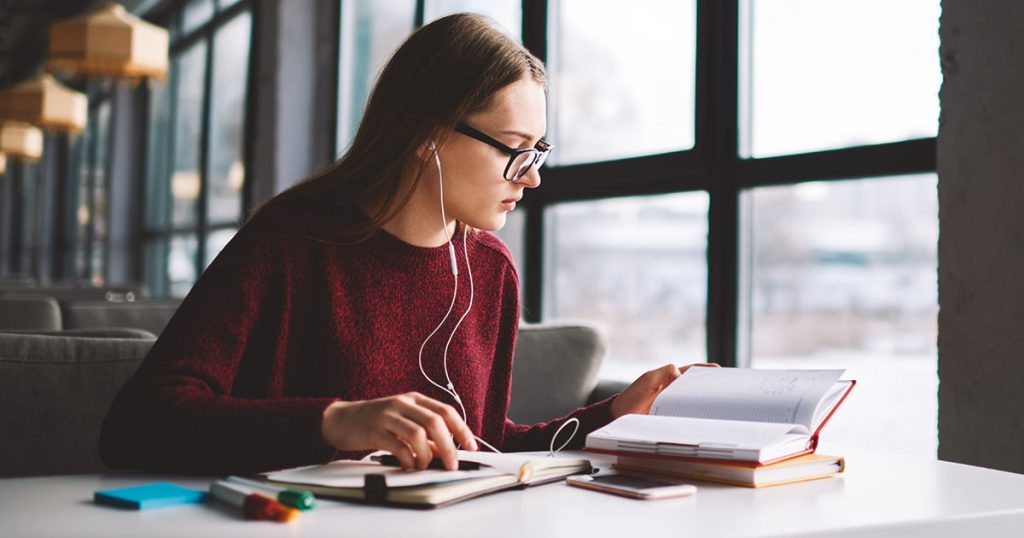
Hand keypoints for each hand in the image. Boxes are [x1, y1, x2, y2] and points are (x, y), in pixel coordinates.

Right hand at [321, 392, 477, 470]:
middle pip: (435, 422)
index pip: (446, 411)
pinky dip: (408, 459)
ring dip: (427, 455)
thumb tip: (445, 453)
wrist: (342, 419)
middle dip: (448, 446)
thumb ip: (425, 434)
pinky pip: (398, 446)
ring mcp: (388, 416)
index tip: (471, 447)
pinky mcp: (375, 431)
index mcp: (414, 399)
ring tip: (424, 466)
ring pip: (418, 434)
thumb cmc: (376, 421)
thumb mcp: (403, 422)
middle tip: (452, 464)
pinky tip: (408, 465)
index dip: (462, 430)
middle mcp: (403, 404)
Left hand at [609, 363, 719, 419]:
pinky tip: (705, 420)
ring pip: (695, 404)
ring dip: (705, 405)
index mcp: (672, 378)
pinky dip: (696, 418)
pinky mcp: (673, 419)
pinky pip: (688, 417)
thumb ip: (665, 373)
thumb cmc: (632, 397)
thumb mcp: (648, 379)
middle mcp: (676, 392)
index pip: (693, 372)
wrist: (620, 417)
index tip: (721, 372)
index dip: (707, 372)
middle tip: (726, 390)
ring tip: (720, 406)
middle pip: (698, 388)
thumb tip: (681, 376)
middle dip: (712, 388)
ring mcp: (675, 406)